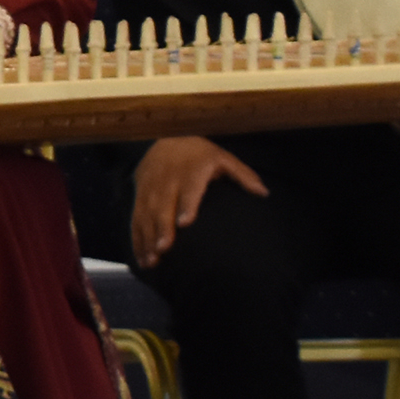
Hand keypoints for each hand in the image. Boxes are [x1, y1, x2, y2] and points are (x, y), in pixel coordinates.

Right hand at [129, 135, 267, 264]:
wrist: (166, 138)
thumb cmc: (200, 154)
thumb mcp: (223, 157)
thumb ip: (242, 175)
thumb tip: (264, 192)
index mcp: (191, 169)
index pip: (189, 188)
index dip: (186, 204)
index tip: (185, 223)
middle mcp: (168, 179)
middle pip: (163, 205)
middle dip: (162, 227)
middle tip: (164, 248)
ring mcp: (151, 188)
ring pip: (146, 214)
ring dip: (147, 237)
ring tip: (152, 260)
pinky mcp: (140, 195)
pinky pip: (136, 218)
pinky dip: (137, 239)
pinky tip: (142, 257)